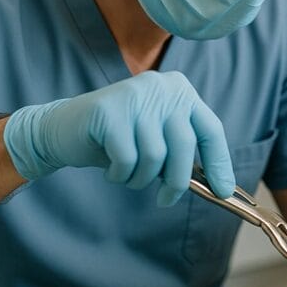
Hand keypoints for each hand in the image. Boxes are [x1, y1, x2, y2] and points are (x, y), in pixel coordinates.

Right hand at [3, 71, 234, 205]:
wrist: (64, 128)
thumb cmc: (118, 139)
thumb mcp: (158, 140)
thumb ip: (184, 153)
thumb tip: (221, 187)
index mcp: (179, 90)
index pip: (210, 128)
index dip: (219, 163)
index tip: (222, 191)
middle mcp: (161, 86)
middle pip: (184, 143)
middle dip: (177, 180)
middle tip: (166, 200)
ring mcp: (135, 96)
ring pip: (155, 155)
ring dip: (141, 178)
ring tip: (127, 173)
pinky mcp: (109, 111)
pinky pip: (128, 159)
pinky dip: (120, 174)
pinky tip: (110, 167)